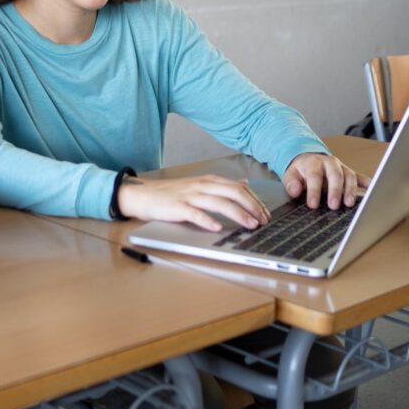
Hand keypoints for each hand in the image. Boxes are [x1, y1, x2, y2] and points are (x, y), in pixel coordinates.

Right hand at [116, 175, 270, 230]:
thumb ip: (221, 185)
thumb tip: (244, 182)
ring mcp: (190, 196)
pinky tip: (217, 227)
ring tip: (250, 225)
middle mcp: (202, 186)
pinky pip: (195, 213)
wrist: (142, 195)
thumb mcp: (199, 184)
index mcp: (208, 180)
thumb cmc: (170, 193)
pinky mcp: (177, 207)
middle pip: (233, 193)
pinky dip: (208, 220)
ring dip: (238, 214)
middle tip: (263, 221)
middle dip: (252, 206)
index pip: (239, 187)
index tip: (266, 214)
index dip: (255, 200)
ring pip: (219, 202)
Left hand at [283, 153, 369, 209]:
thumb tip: (295, 190)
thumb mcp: (290, 174)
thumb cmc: (300, 170)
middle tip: (333, 206)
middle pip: (335, 175)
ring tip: (349, 203)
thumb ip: (291, 182)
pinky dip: (366, 182)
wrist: (308, 159)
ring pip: (349, 176)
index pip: (314, 176)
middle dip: (335, 191)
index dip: (314, 190)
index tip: (313, 204)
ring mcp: (341, 167)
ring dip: (350, 190)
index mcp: (314, 163)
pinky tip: (372, 189)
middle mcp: (329, 163)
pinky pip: (359, 176)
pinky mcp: (349, 172)